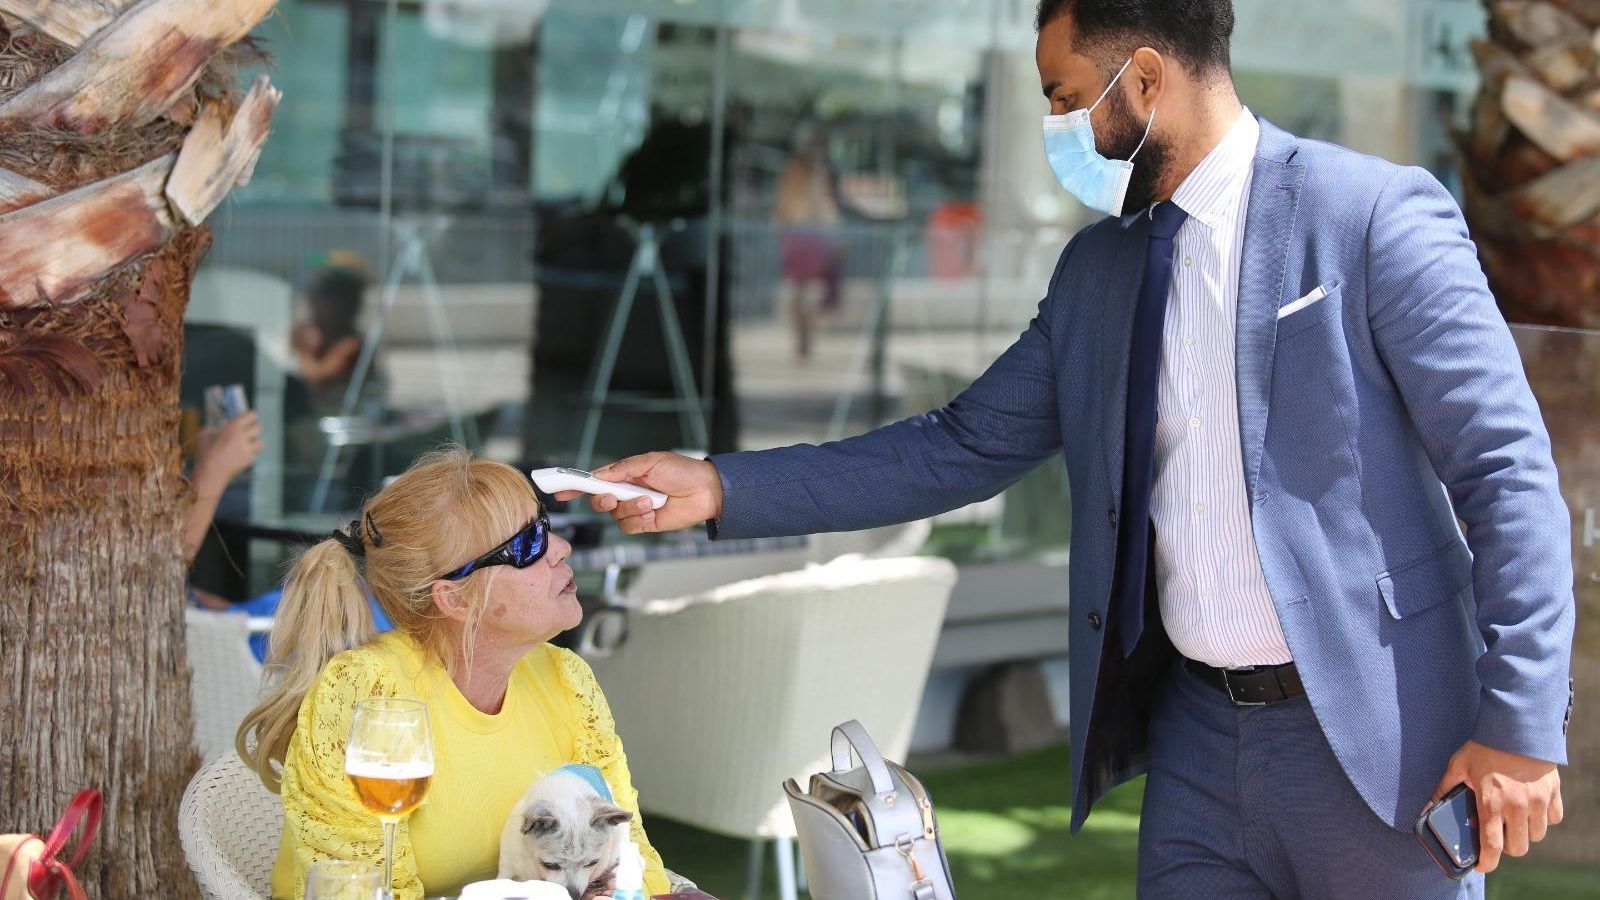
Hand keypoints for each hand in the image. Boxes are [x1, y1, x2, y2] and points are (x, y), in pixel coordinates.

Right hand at [193, 411, 262, 493]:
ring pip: (260, 442)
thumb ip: (214, 429)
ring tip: (246, 444)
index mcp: (233, 427)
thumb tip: (219, 428)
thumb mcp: (205, 435)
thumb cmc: (205, 452)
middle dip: (254, 428)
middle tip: (250, 429)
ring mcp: (248, 449)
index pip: (250, 415)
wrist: (210, 473)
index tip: (250, 416)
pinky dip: (249, 455)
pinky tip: (241, 456)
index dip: (250, 415)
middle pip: (258, 428)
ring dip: (254, 442)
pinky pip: (254, 454)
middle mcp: (243, 436)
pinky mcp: (249, 460)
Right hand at [554, 451, 722, 534]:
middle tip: (613, 497)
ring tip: (649, 501)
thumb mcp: (650, 461)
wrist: (706, 491)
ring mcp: (636, 508)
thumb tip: (598, 475)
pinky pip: (629, 525)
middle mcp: (628, 492)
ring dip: (629, 508)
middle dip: (602, 500)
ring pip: (615, 514)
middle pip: (600, 500)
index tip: (561, 491)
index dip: (577, 486)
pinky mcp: (646, 523)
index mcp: (626, 474)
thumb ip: (622, 469)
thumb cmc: (682, 471)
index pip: (595, 480)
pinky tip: (653, 511)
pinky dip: (638, 518)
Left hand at [1431, 739, 1562, 872]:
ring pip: (1536, 836)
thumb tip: (1426, 808)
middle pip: (1518, 848)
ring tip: (1514, 820)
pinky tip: (1532, 808)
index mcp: (1491, 803)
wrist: (1517, 726)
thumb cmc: (1485, 746)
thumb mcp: (1458, 765)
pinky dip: (1544, 818)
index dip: (1488, 863)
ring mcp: (1538, 801)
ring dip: (1525, 833)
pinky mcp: (1553, 793)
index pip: (1492, 847)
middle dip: (1507, 847)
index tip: (1482, 866)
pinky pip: (1553, 819)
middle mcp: (1517, 807)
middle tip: (1498, 836)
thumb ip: (1444, 789)